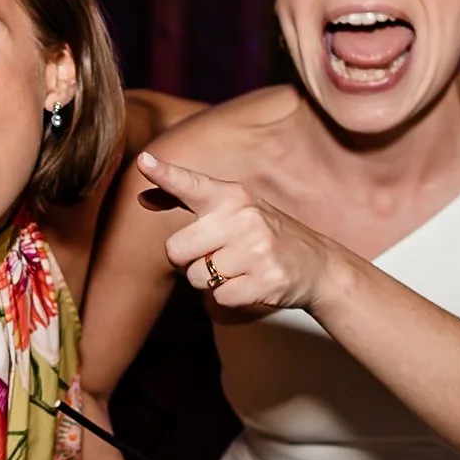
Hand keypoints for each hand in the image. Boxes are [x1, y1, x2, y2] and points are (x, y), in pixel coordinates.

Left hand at [141, 149, 340, 315]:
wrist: (317, 265)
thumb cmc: (262, 235)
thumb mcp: (232, 210)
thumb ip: (188, 202)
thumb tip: (142, 198)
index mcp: (232, 197)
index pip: (191, 185)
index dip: (166, 175)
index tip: (144, 161)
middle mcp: (243, 218)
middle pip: (176, 250)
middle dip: (190, 260)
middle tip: (218, 255)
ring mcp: (256, 249)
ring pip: (196, 278)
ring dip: (211, 281)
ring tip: (238, 268)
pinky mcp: (265, 280)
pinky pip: (220, 297)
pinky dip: (231, 296)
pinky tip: (251, 283)